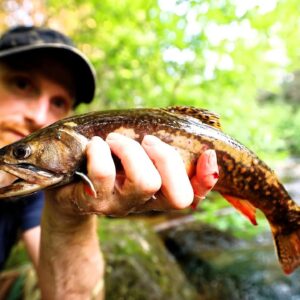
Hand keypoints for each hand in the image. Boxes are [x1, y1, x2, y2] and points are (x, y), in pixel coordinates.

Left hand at [47, 133, 218, 215]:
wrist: (67, 186)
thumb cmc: (108, 162)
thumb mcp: (134, 153)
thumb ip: (153, 146)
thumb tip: (172, 130)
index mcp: (158, 193)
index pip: (193, 197)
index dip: (206, 180)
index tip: (207, 154)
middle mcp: (144, 204)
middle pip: (178, 196)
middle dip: (167, 159)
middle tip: (147, 140)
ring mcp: (120, 206)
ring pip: (146, 182)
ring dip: (131, 149)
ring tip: (114, 140)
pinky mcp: (94, 202)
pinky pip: (104, 174)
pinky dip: (101, 151)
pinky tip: (95, 145)